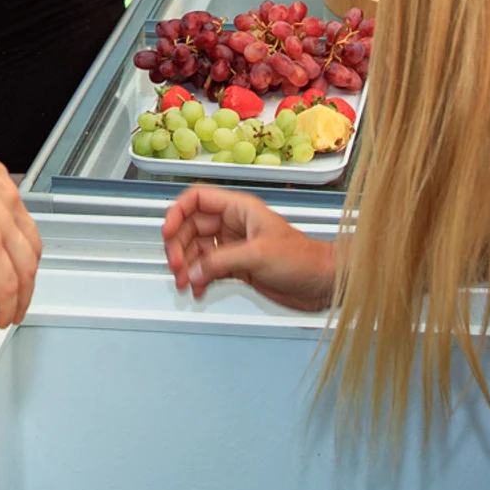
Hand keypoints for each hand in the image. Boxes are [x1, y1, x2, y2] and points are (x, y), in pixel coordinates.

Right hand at [0, 106, 40, 328]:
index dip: (17, 238)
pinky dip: (8, 306)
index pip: (16, 212)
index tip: (11, 253)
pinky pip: (6, 285)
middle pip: (29, 242)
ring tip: (13, 312)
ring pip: (24, 267)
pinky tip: (1, 317)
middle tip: (21, 289)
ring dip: (21, 295)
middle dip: (27, 271)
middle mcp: (0, 195)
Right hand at [160, 186, 335, 311]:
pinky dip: (199, 279)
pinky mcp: (238, 267)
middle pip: (191, 227)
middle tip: (177, 266)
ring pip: (197, 250)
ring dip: (187, 266)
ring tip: (185, 282)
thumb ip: (221, 261)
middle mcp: (234, 225)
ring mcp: (234, 246)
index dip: (177, 212)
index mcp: (239, 209)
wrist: (323, 283)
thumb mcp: (258, 254)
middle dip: (179, 246)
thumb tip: (193, 270)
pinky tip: (199, 289)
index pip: (197, 199)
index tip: (167, 231)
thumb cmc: (303, 259)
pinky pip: (208, 269)